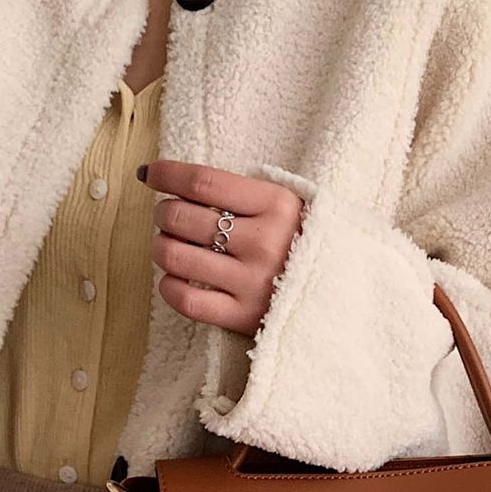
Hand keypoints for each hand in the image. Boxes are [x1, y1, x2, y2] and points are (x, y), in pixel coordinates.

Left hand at [140, 161, 303, 336]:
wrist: (340, 295)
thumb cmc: (303, 243)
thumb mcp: (286, 206)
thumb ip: (240, 193)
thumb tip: (168, 177)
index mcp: (276, 205)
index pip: (203, 181)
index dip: (166, 174)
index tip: (149, 174)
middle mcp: (264, 243)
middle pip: (182, 217)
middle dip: (163, 213)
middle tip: (169, 217)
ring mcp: (253, 282)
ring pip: (176, 256)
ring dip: (161, 247)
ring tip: (171, 246)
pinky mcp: (244, 316)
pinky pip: (186, 300)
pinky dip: (169, 286)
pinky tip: (175, 279)